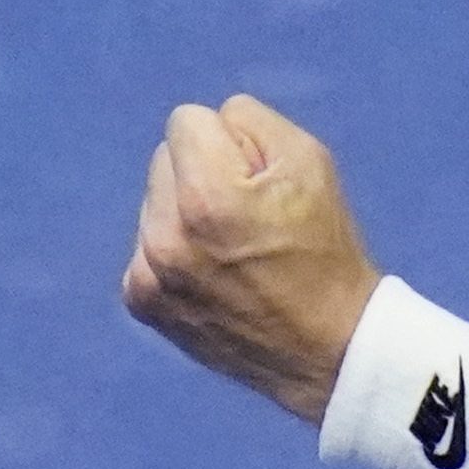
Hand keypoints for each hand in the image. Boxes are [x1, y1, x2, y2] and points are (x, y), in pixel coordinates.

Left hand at [122, 95, 382, 425]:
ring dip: (185, 213)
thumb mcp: (309, 161)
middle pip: (164, 158)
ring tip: (232, 248)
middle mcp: (165, 237)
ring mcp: (148, 274)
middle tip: (248, 215)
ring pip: (154, 202)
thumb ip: (250, 121)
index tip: (256, 178)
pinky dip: (175, 251)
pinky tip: (213, 274)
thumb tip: (210, 123)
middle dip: (202, 173)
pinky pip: (147, 244)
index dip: (228, 141)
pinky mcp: (142, 302)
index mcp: (206, 197)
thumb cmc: (323, 249)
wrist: (326, 347)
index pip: (185, 120)